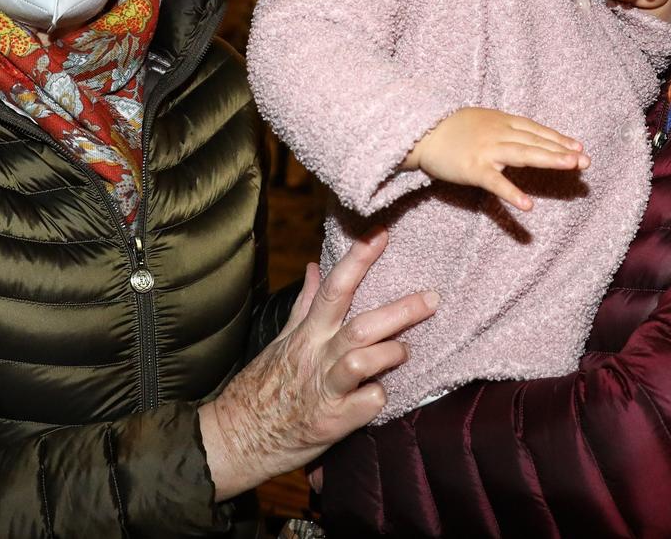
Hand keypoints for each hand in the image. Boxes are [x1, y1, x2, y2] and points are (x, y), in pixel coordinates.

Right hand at [198, 232, 435, 499]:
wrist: (238, 437)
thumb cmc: (264, 386)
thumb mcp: (282, 340)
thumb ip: (304, 305)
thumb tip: (314, 267)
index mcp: (308, 333)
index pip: (335, 286)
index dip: (359, 258)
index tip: (382, 232)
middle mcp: (317, 356)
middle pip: (363, 325)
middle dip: (402, 310)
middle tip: (432, 298)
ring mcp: (326, 389)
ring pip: (363, 360)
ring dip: (391, 353)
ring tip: (404, 352)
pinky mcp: (333, 421)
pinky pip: (368, 403)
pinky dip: (380, 397)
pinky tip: (379, 395)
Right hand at [403, 107, 588, 210]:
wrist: (421, 133)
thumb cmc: (452, 129)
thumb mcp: (483, 121)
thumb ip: (505, 128)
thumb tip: (527, 136)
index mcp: (502, 122)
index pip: (536, 130)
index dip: (558, 138)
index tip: (579, 147)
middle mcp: (498, 134)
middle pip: (535, 141)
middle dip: (562, 150)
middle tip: (585, 160)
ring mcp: (487, 151)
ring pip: (523, 154)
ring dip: (548, 158)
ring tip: (570, 166)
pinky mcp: (473, 169)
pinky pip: (496, 182)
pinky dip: (513, 193)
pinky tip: (528, 205)